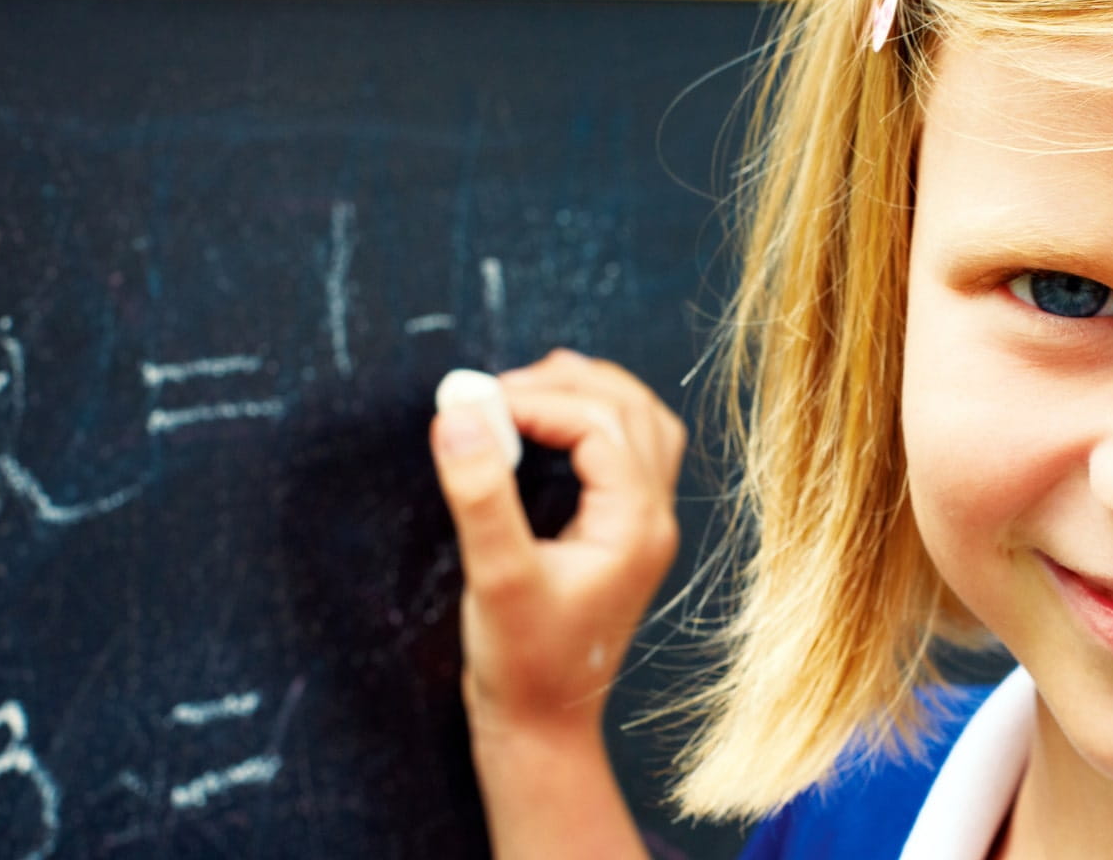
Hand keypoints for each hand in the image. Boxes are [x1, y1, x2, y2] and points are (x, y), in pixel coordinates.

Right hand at [430, 348, 685, 734]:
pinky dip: (593, 423)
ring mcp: (643, 526)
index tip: (473, 405)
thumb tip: (460, 412)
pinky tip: (548, 429)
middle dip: (562, 385)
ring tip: (522, 390)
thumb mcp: (495, 577)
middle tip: (494, 389)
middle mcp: (652, 519)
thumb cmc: (523, 664)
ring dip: (586, 394)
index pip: (597, 424)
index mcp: (634, 525)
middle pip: (630, 410)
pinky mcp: (623, 535)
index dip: (535, 401)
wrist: (543, 728)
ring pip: (639, 425)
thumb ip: (480, 493)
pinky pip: (629, 453)